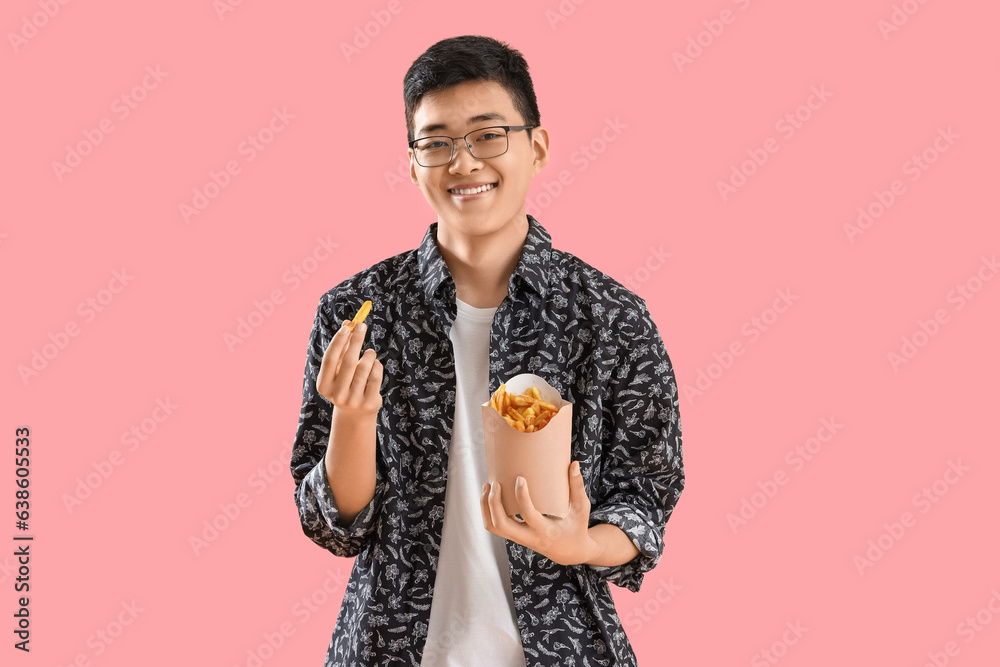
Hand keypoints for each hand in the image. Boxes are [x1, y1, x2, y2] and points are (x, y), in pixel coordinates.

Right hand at [316, 320, 382, 417]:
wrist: (356, 414)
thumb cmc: (346, 383)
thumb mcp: (340, 368)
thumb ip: (343, 347)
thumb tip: (349, 323)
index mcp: (324, 385)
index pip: (330, 359)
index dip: (338, 341)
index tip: (348, 326)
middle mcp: (336, 394)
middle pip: (348, 362)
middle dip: (356, 340)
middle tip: (362, 325)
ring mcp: (353, 400)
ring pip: (364, 368)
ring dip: (369, 355)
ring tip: (370, 352)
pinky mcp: (369, 402)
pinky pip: (376, 376)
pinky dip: (377, 365)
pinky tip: (375, 364)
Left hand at [481, 460, 599, 566]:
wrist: (570, 552)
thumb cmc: (576, 527)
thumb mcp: (581, 509)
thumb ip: (577, 486)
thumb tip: (574, 463)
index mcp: (547, 531)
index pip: (528, 515)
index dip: (521, 496)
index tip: (519, 478)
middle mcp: (530, 537)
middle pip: (502, 524)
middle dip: (494, 502)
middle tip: (495, 483)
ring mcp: (520, 539)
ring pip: (494, 527)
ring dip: (486, 507)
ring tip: (487, 486)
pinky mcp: (515, 536)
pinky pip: (495, 527)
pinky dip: (488, 511)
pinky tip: (490, 495)